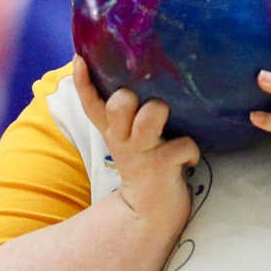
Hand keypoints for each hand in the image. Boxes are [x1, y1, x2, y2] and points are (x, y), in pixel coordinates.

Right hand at [72, 55, 197, 233]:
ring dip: (159, 111)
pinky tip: (190, 157)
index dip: (83, 82)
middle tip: (140, 100)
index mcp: (113, 129)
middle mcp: (123, 138)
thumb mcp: (129, 137)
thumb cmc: (146, 160)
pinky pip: (182, 145)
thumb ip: (127, 111)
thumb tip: (137, 72)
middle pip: (117, 106)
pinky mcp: (163, 166)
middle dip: (128, 96)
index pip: (91, 103)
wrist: (150, 211)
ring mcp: (142, 152)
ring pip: (149, 118)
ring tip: (166, 117)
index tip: (80, 60)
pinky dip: (191, 149)